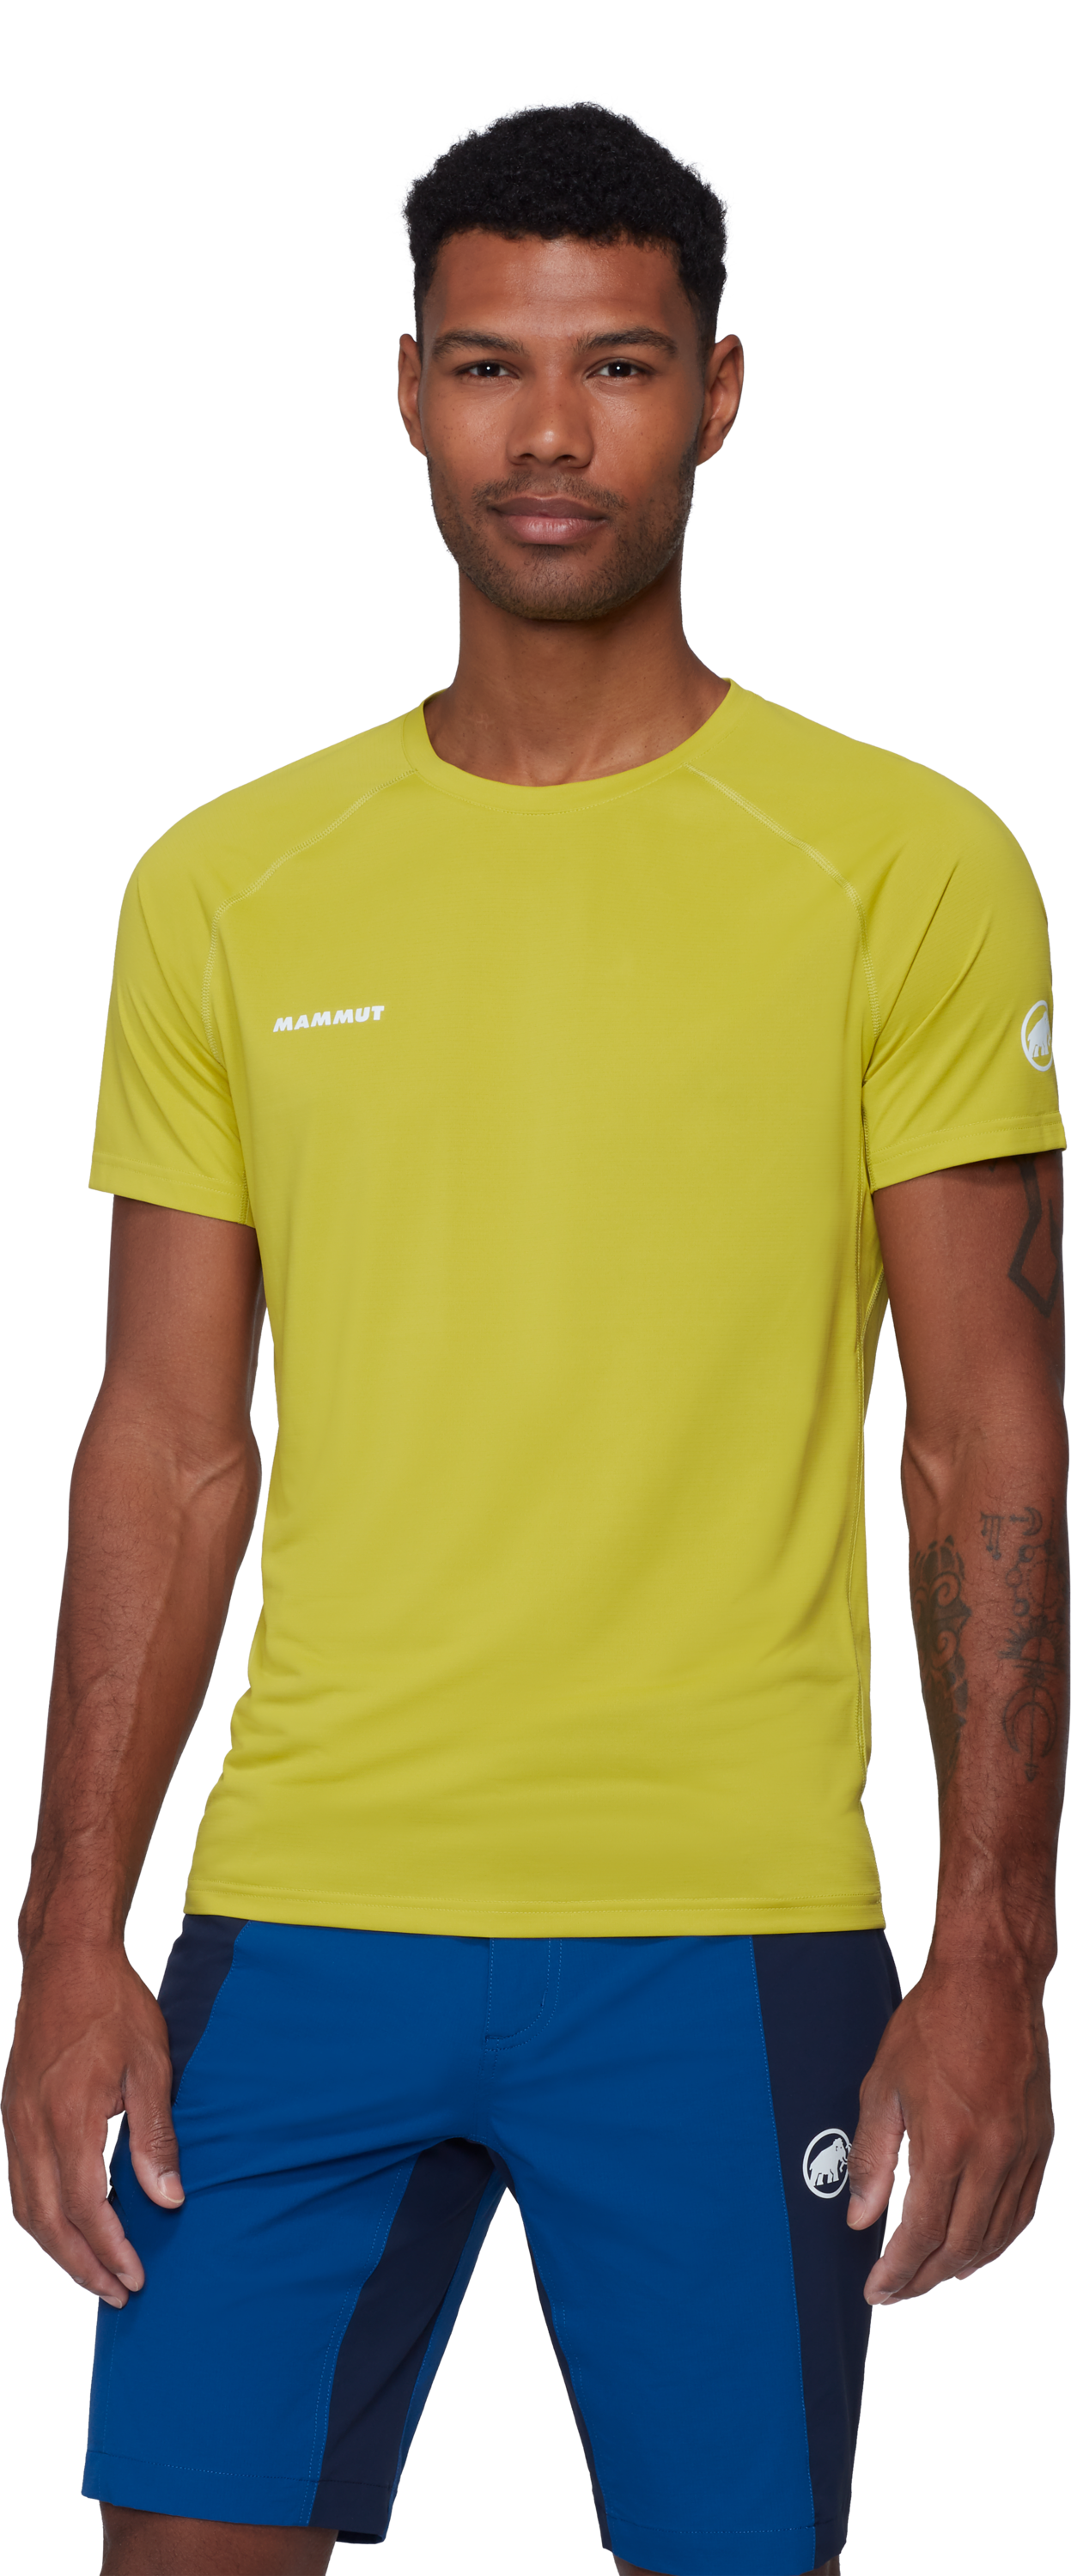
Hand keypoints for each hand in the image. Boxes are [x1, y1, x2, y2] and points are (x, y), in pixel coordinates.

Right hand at [2, 1940, 182, 2306]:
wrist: (63, 1960)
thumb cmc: (114, 2006)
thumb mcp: (150, 2066)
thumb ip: (154, 2137)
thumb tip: (167, 2200)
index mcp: (69, 2118)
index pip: (86, 2208)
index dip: (109, 2250)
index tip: (136, 2279)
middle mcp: (32, 2128)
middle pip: (48, 2222)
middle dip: (82, 2266)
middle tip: (118, 2294)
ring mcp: (15, 2122)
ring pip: (26, 2208)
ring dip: (57, 2249)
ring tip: (94, 2272)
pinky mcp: (11, 2114)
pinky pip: (19, 2183)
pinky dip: (41, 2218)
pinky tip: (66, 2226)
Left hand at [845, 1952, 1054, 2304]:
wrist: (992, 1981)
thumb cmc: (931, 2024)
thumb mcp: (883, 2085)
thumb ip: (872, 2158)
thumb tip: (861, 2218)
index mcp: (948, 2143)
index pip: (923, 2232)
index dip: (899, 2269)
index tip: (878, 2288)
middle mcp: (993, 2156)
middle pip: (962, 2245)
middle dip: (926, 2277)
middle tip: (898, 2290)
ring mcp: (1023, 2151)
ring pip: (997, 2235)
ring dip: (963, 2264)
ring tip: (931, 2276)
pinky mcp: (1042, 2142)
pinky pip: (1024, 2209)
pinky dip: (999, 2238)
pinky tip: (978, 2247)